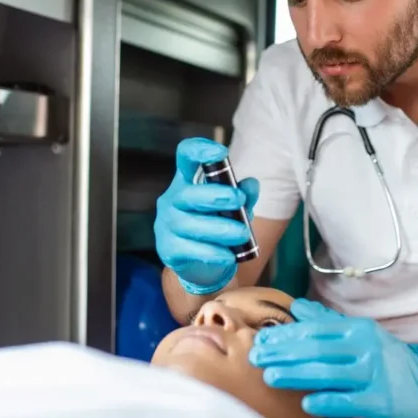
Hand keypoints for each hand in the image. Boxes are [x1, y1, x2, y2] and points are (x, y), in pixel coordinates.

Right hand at [155, 137, 258, 294]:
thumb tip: (251, 184)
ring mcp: (166, 225)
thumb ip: (243, 196)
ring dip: (220, 228)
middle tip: (240, 201)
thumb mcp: (234, 209)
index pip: (185, 156)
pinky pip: (189, 249)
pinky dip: (212, 252)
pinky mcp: (167, 250)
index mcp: (186, 181)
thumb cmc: (216, 227)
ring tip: (242, 234)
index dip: (200, 150)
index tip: (221, 153)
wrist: (202, 267)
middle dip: (216, 196)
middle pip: (188, 193)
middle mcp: (172, 199)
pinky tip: (228, 255)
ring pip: (190, 224)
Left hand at [248, 299, 417, 417]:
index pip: (314, 330)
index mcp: (356, 329)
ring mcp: (373, 373)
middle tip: (256, 358)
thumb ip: (327, 322)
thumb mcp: (359, 334)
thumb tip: (297, 307)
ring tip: (271, 377)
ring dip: (296, 374)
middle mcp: (364, 347)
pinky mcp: (381, 400)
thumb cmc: (385, 358)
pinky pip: (350, 400)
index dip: (285, 336)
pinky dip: (328, 400)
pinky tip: (307, 402)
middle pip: (316, 348)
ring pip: (328, 372)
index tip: (261, 341)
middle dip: (283, 353)